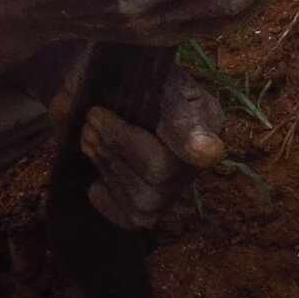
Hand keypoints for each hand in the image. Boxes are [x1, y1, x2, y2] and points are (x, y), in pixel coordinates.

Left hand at [82, 66, 229, 227]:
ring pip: (144, 202)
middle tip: (91, 118)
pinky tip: (99, 170)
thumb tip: (208, 152)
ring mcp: (174, 191)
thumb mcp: (153, 78)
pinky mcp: (148, 209)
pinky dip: (106, 194)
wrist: (100, 90)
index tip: (99, 112)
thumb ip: (179, 112)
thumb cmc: (129, 78)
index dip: (153, 138)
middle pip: (158, 174)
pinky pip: (129, 219)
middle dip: (115, 143)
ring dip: (107, 165)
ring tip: (89, 137)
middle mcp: (197, 164)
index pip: (195, 147)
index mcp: (208, 123)